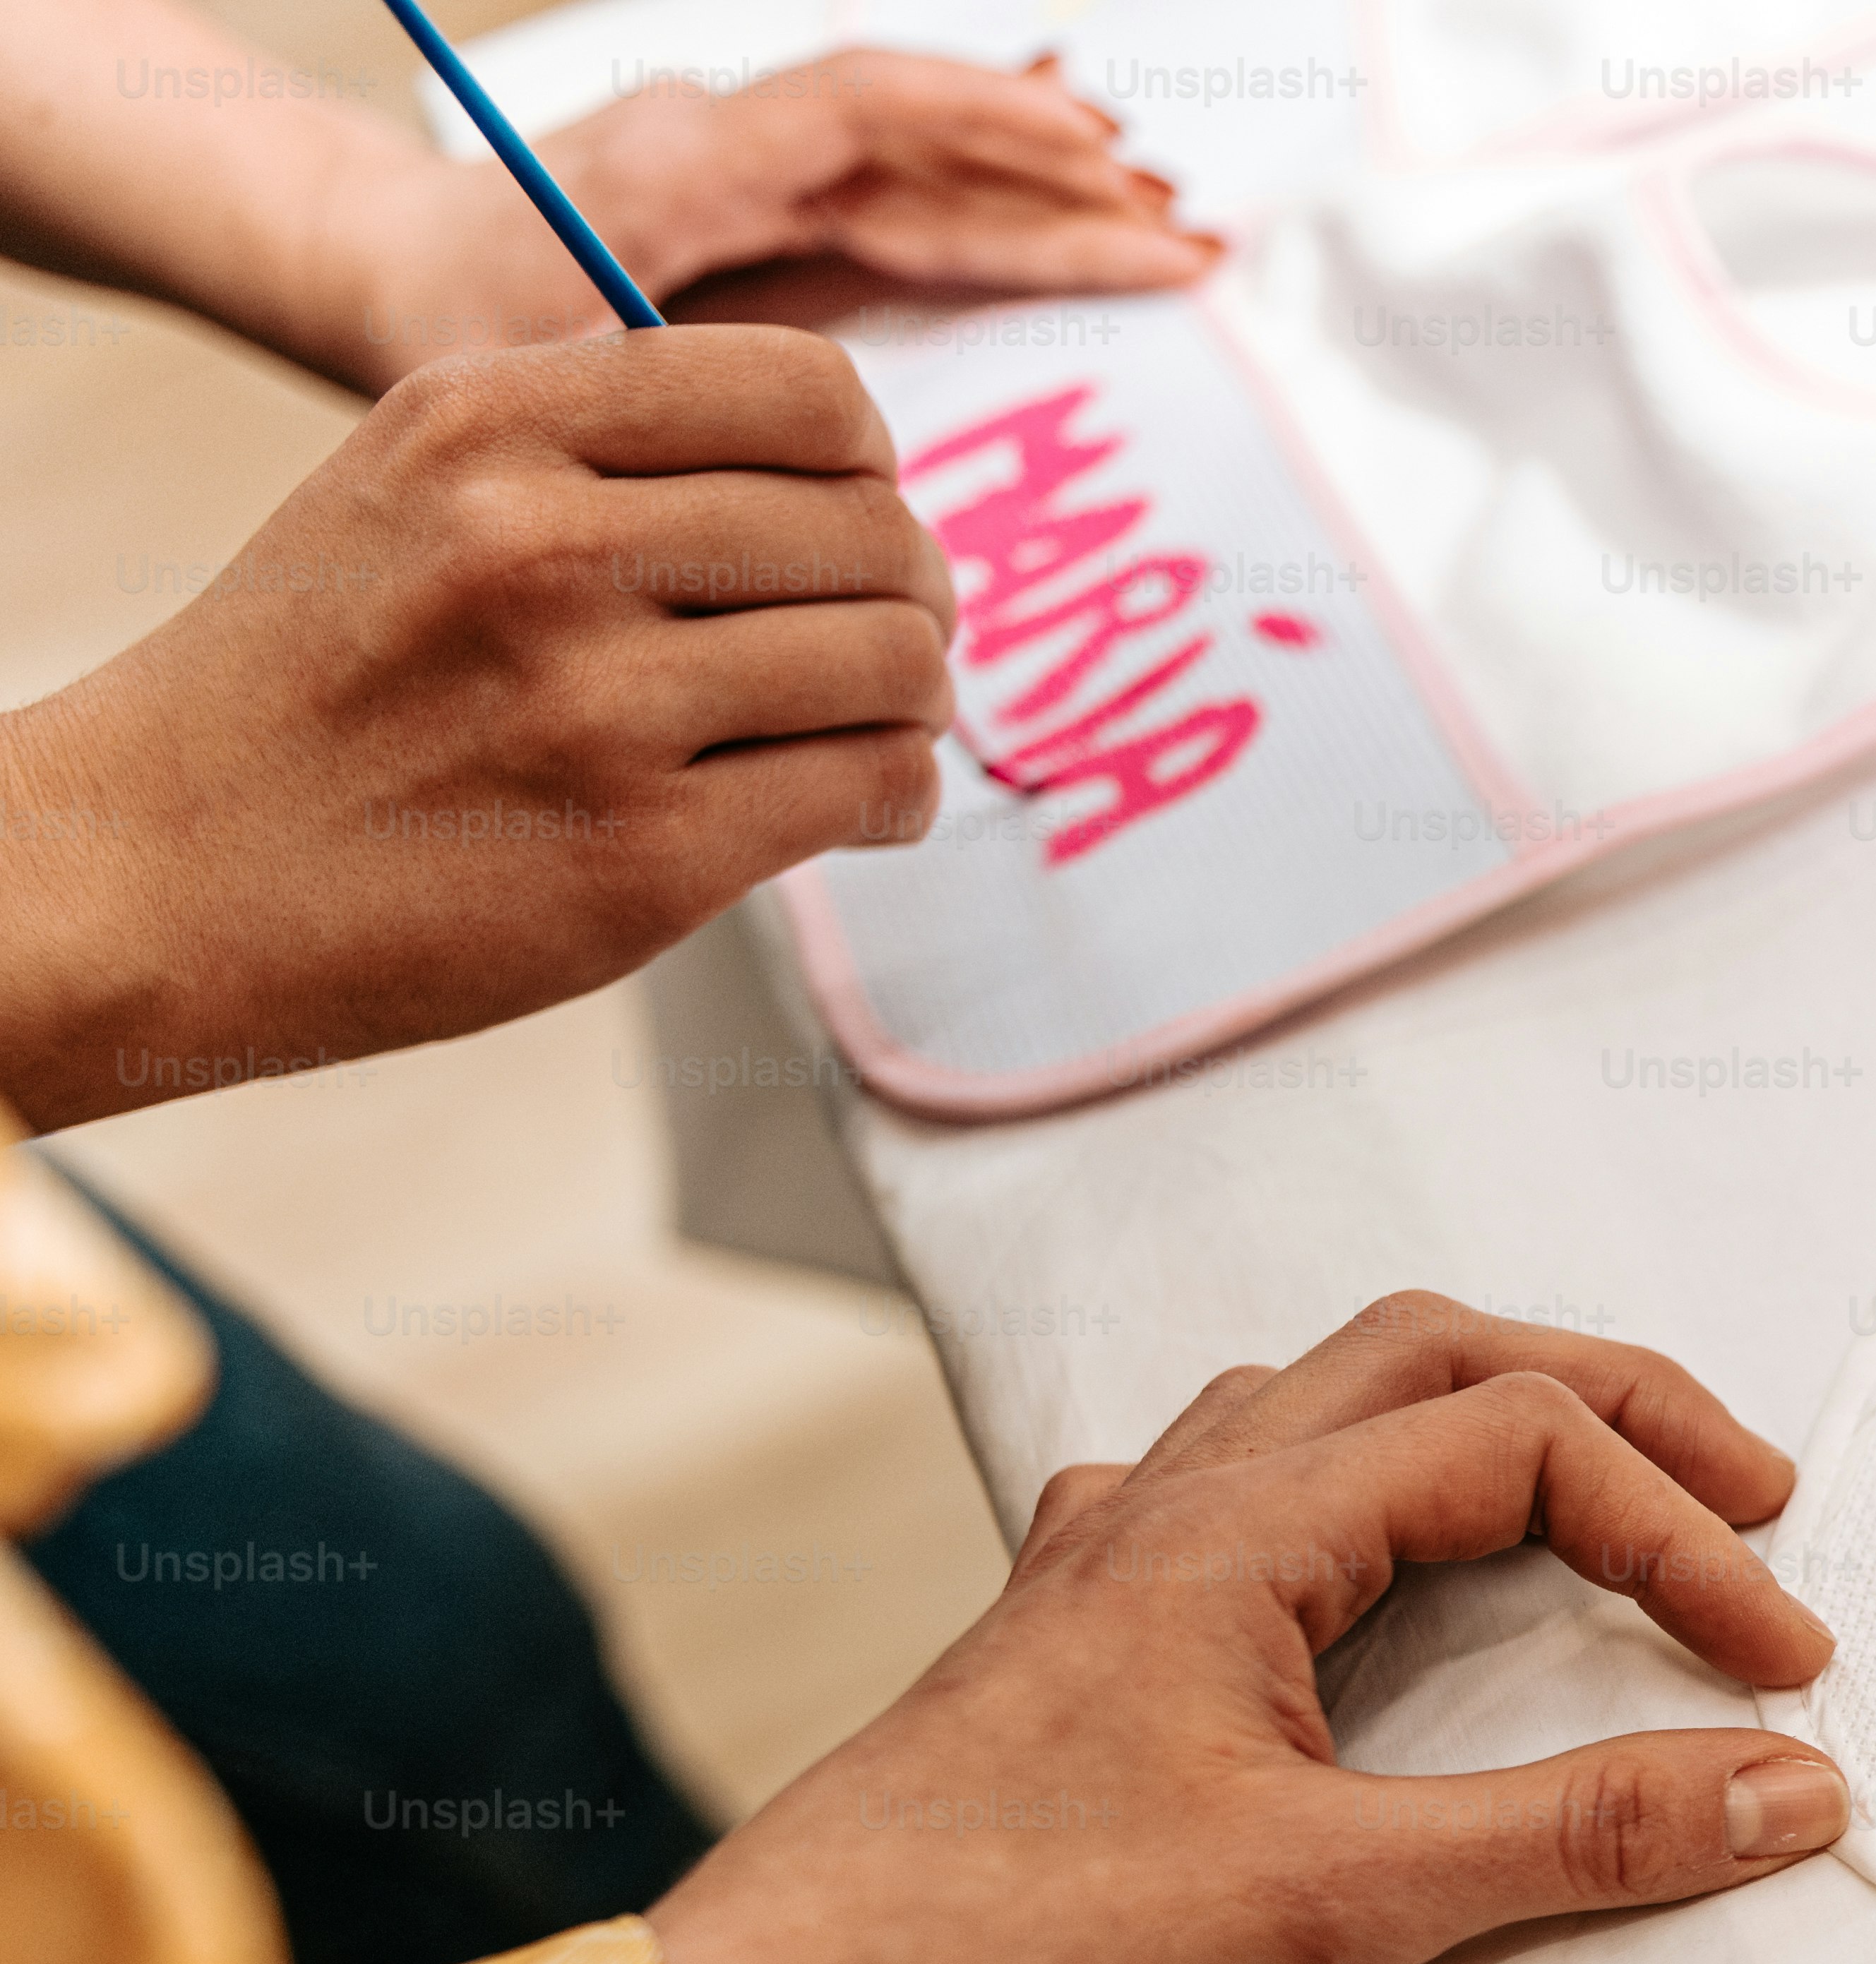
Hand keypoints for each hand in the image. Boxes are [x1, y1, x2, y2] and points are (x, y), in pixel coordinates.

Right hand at [0, 330, 949, 1132]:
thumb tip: (842, 468)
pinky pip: (873, 786)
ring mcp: (596, 706)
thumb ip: (601, 446)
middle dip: (913, 591)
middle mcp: (544, 546)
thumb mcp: (419, 484)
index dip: (869, 460)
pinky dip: (900, 795)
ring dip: (915, 699)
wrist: (163, 864)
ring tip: (874, 724)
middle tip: (889, 637)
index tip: (856, 512)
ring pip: (895, 660)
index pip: (806, 389)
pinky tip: (864, 804)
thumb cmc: (323, 679)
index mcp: (493, 424)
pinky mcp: (644, 856)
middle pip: (872, 532)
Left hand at [348, 55, 1216, 385]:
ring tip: (1165, 229)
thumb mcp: (519, 370)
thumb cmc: (435, 317)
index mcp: (683, 161)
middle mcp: (731, 145)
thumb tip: (802, 455)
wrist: (375, 264)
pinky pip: (901, 199)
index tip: (1100, 174)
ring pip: (926, 170)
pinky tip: (1077, 220)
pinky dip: (994, 210)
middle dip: (1062, 188)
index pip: (866, 113)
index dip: (992, 134)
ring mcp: (754, 175)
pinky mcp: (768, 214)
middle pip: (926, 147)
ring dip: (1047, 195)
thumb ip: (650, 391)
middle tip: (1184, 238)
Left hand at [648, 1298, 1852, 1963]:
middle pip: (1430, 1356)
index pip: (1519, 1442)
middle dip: (1610, 1406)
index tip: (1780, 1669)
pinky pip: (1238, 1508)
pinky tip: (1370, 1588)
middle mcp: (1168, 1510)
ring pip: (1326, 1412)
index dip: (1681, 1536)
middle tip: (1746, 1496)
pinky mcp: (1078, 1655)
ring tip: (1598, 1509)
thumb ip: (1573, 1834)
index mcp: (1230, 1530)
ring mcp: (1110, 1573)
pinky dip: (1357, 1508)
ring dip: (1481, 1428)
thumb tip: (1783, 1785)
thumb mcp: (1331, 1906)